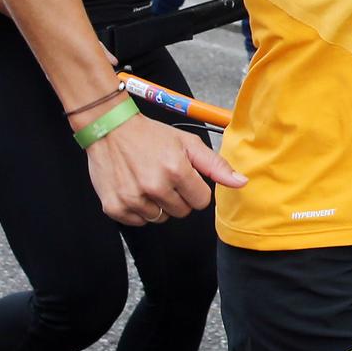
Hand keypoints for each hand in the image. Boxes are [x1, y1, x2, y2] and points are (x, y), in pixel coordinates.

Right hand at [83, 110, 245, 225]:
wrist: (109, 128)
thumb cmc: (151, 136)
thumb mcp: (188, 143)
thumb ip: (216, 165)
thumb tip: (242, 183)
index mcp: (177, 171)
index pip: (201, 201)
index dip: (195, 189)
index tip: (183, 177)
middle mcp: (155, 187)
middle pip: (182, 212)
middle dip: (178, 197)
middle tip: (163, 176)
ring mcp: (133, 199)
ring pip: (160, 218)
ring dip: (158, 204)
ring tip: (147, 181)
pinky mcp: (115, 207)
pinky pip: (139, 222)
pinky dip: (139, 209)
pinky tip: (134, 188)